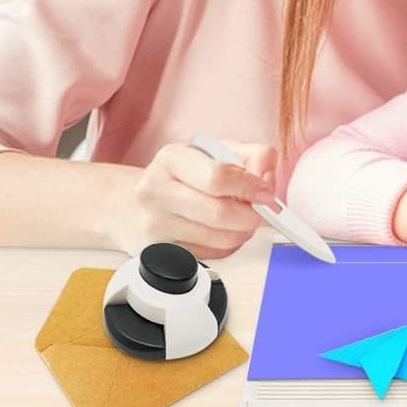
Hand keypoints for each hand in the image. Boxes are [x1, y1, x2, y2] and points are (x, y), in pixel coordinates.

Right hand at [108, 140, 277, 258]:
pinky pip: (208, 256)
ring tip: (242, 221)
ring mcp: (153, 224)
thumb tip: (268, 183)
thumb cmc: (186, 173)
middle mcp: (155, 190)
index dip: (250, 188)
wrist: (138, 201)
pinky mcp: (156, 253)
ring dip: (241, 233)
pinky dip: (226, 246)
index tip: (267, 194)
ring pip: (217, 238)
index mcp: (172, 158)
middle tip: (262, 213)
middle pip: (218, 212)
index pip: (218, 177)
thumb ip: (255, 157)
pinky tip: (222, 232)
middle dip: (250, 216)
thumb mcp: (220, 150)